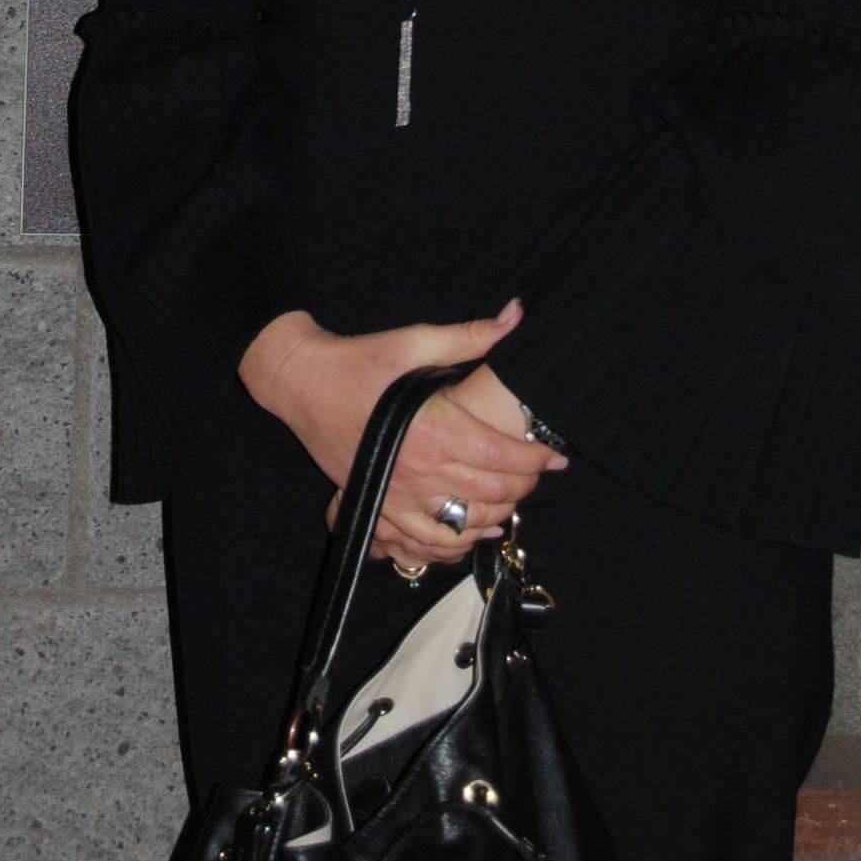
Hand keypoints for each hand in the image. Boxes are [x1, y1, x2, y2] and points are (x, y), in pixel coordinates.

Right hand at [240, 299, 567, 571]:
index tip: (556, 457)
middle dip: (524, 486)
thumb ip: (471, 336)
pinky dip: (455, 545)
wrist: (303, 383)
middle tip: (538, 473)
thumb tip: (515, 314)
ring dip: (496, 516)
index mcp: (436, 428)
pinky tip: (473, 533)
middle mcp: (420, 469)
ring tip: (514, 501)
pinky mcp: (380, 507)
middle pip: (490, 492)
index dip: (536, 460)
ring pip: (463, 524)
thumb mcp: (417, 340)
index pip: (501, 456)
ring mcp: (399, 495)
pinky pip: (425, 543)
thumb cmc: (361, 360)